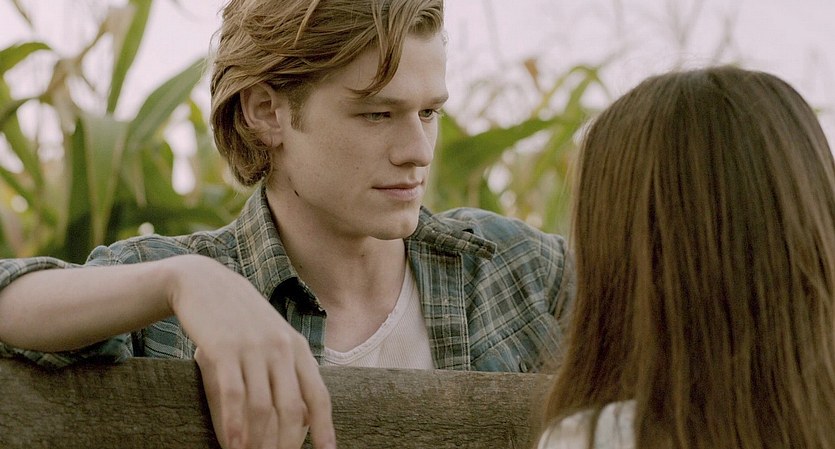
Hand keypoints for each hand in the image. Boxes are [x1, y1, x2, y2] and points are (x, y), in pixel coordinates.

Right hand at [164, 255, 335, 448]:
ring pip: (262, 407)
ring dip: (258, 442)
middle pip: (291, 409)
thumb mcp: (273, 339)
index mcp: (296, 348)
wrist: (205, 283)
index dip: (325, 427)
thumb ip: (289, 372)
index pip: (318, 394)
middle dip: (286, 444)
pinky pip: (232, 395)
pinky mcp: (223, 349)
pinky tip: (232, 445)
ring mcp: (252, 348)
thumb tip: (306, 416)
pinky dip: (233, 426)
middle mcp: (279, 348)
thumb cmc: (240, 319)